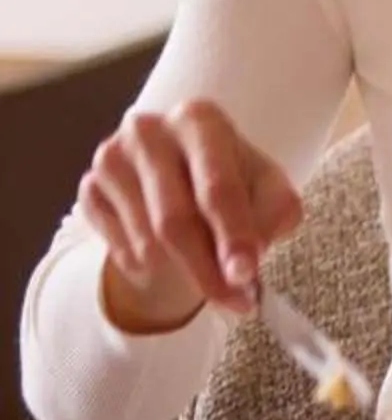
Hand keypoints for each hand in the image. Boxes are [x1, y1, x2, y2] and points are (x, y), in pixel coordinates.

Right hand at [83, 100, 302, 333]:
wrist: (182, 185)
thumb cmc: (234, 184)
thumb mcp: (269, 192)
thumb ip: (273, 215)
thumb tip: (250, 256)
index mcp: (201, 119)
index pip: (217, 187)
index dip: (234, 235)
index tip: (244, 274)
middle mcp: (149, 130)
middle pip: (175, 219)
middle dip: (207, 268)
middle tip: (233, 300)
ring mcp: (111, 158)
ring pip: (148, 242)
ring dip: (183, 271)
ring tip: (207, 270)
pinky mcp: (89, 188)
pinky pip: (121, 248)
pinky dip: (150, 266)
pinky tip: (167, 255)